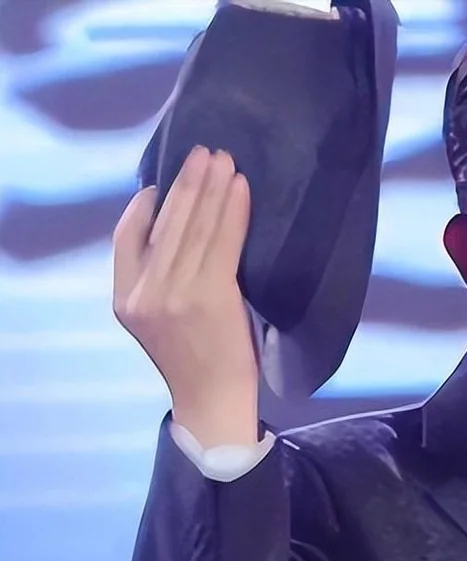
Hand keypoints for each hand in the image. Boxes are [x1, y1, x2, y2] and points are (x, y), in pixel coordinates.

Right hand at [112, 146, 258, 446]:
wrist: (214, 402)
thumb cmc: (198, 360)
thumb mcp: (160, 321)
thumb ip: (160, 281)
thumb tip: (181, 230)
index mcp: (125, 299)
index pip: (127, 238)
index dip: (146, 205)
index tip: (162, 182)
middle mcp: (145, 293)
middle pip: (166, 223)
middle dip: (187, 183)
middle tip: (204, 152)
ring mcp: (176, 294)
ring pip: (194, 227)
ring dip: (211, 187)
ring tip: (224, 160)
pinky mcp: (210, 296)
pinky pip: (223, 241)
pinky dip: (233, 211)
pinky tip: (241, 190)